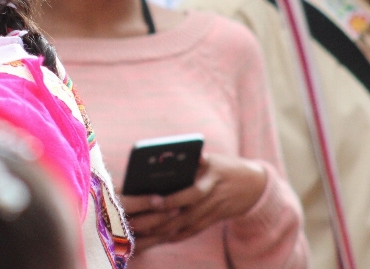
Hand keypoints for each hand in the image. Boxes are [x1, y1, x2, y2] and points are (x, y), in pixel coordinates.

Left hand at [122, 154, 267, 251]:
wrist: (255, 184)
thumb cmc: (223, 166)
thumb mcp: (211, 158)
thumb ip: (194, 160)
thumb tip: (167, 156)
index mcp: (212, 177)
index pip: (193, 192)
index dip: (174, 199)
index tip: (155, 201)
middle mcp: (213, 196)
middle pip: (186, 212)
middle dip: (162, 218)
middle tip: (139, 222)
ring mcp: (214, 209)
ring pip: (188, 223)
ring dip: (166, 229)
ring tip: (144, 231)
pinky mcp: (215, 218)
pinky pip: (196, 230)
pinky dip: (180, 235)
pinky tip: (163, 238)